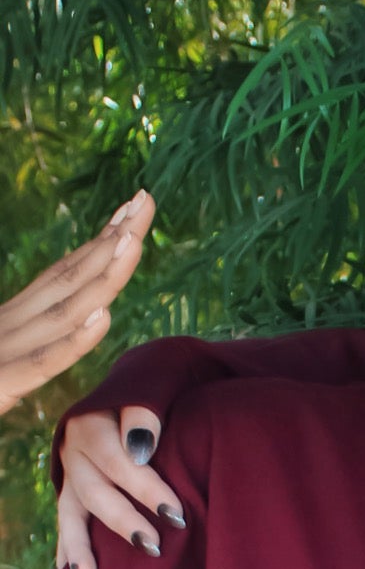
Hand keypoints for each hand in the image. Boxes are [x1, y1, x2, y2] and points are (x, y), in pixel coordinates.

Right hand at [0, 193, 153, 417]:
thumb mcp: (0, 368)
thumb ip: (27, 350)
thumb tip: (76, 321)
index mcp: (8, 324)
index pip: (61, 278)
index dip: (99, 246)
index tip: (133, 212)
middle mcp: (5, 328)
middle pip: (66, 280)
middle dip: (109, 241)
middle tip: (146, 200)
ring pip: (58, 312)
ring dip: (98, 278)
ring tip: (131, 242)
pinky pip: (37, 363)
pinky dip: (69, 341)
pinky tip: (100, 318)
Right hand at [56, 400, 176, 568]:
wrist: (133, 390)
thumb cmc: (153, 394)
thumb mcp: (150, 390)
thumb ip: (144, 414)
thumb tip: (140, 448)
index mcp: (90, 426)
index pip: (118, 462)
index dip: (146, 489)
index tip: (176, 514)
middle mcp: (73, 452)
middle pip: (95, 492)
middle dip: (123, 521)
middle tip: (153, 547)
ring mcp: (71, 475)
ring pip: (71, 514)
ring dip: (79, 548)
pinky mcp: (73, 493)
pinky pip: (68, 524)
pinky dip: (70, 551)